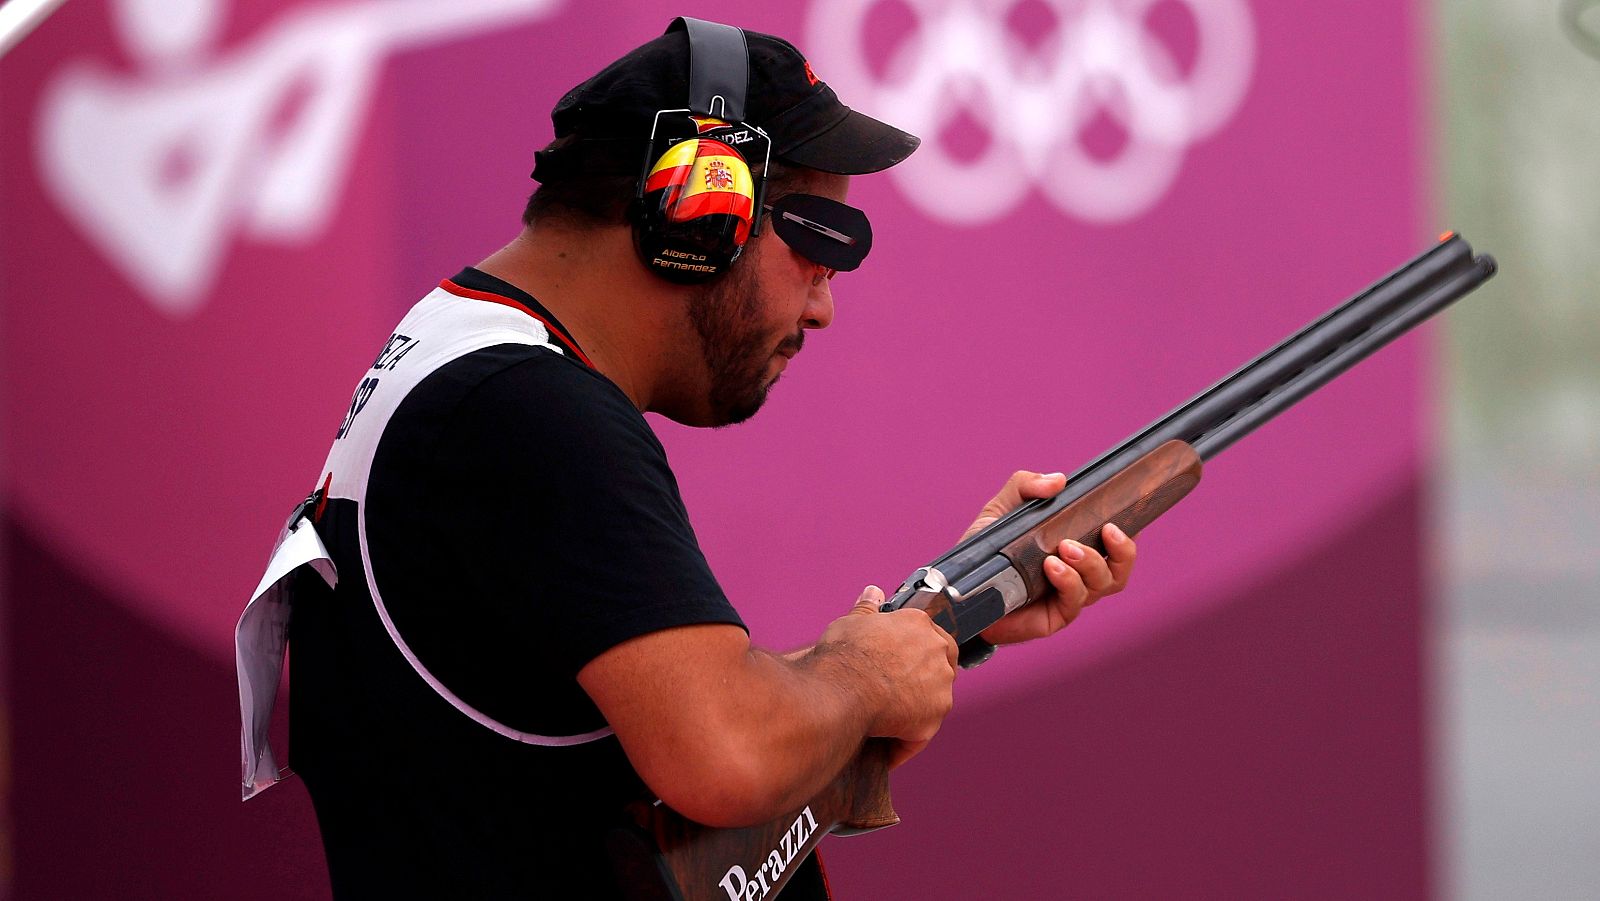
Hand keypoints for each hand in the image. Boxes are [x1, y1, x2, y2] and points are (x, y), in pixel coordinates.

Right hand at [815, 586, 957, 767]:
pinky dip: (905, 742)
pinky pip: (920, 734)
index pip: (931, 635)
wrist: (839, 691)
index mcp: (918, 623)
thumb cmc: (842, 656)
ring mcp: (939, 685)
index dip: (917, 651)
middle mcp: (936, 650)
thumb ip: (867, 609)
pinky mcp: (933, 717)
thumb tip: (873, 592)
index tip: (902, 663)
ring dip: (917, 709)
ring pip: (936, 699)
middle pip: (942, 665)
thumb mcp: (851, 623)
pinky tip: (886, 747)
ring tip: (889, 720)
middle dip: (924, 679)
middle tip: (896, 692)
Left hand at [962, 470, 1137, 646]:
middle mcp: (1080, 575)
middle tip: (1105, 530)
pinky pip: (1074, 602)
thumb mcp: (1002, 509)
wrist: (962, 590)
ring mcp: (1069, 597)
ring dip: (1090, 563)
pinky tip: (1051, 567)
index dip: (1128, 535)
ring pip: (1103, 584)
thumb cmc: (988, 550)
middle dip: (1121, 550)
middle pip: (1120, 569)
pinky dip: (1068, 581)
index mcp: (1076, 549)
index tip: (1121, 518)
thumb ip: (1026, 487)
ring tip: (1065, 548)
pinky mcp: (1055, 616)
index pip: (1116, 545)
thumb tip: (1058, 480)